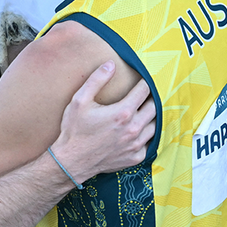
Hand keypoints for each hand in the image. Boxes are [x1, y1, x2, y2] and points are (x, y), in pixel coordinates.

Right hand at [49, 61, 155, 183]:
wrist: (71, 161)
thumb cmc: (74, 130)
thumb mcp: (80, 100)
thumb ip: (97, 80)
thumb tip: (111, 64)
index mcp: (122, 112)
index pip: (144, 91)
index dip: (144, 83)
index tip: (142, 80)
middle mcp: (133, 129)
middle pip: (154, 107)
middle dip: (150, 99)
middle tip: (143, 96)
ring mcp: (136, 145)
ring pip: (155, 126)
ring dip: (150, 117)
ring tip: (141, 112)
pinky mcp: (135, 157)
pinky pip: (148, 143)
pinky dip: (145, 136)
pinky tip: (136, 132)